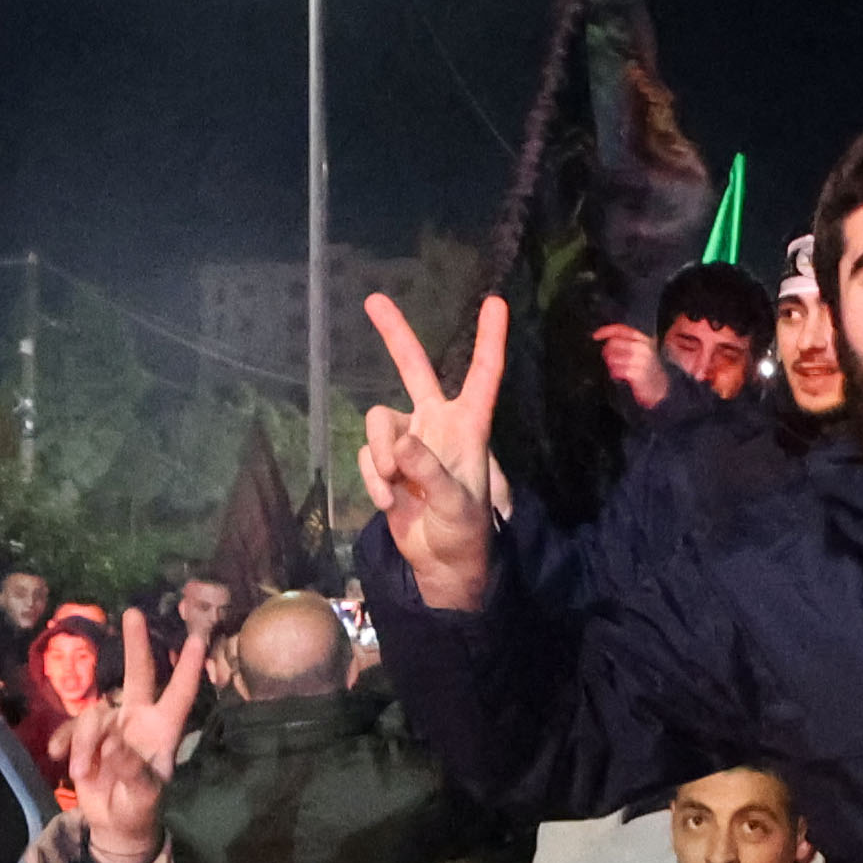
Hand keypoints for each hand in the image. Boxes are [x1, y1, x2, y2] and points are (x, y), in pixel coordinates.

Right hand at [63, 607, 212, 862]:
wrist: (113, 825)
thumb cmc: (139, 811)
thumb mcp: (143, 799)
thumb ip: (136, 775)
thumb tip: (119, 748)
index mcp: (162, 731)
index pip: (180, 695)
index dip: (188, 668)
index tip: (198, 639)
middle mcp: (138, 720)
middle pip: (139, 675)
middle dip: (137, 645)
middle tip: (134, 613)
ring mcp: (111, 726)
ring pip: (94, 712)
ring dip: (85, 743)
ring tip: (83, 773)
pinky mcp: (86, 737)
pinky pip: (71, 728)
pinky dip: (66, 744)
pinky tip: (62, 762)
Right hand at [360, 290, 508, 610]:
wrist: (441, 563)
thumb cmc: (464, 531)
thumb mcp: (457, 504)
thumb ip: (430, 471)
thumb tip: (400, 444)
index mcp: (469, 426)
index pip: (483, 374)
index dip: (489, 338)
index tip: (495, 301)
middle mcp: (436, 424)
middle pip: (414, 368)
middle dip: (395, 334)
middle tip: (373, 299)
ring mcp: (407, 441)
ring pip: (377, 422)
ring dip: (380, 455)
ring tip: (396, 487)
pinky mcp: (384, 463)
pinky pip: (367, 456)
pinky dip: (374, 480)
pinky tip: (391, 503)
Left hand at [597, 320, 665, 409]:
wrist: (658, 386)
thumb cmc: (645, 366)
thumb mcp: (640, 349)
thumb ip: (626, 341)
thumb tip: (606, 337)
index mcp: (643, 339)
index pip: (621, 329)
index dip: (605, 331)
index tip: (595, 336)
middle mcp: (643, 348)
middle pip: (613, 343)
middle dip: (607, 352)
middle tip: (610, 359)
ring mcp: (640, 361)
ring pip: (612, 358)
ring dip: (611, 365)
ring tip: (618, 369)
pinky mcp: (637, 373)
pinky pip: (616, 370)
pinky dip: (614, 374)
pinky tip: (620, 375)